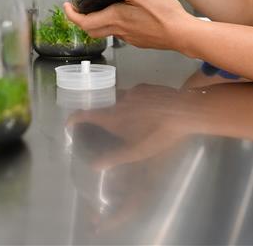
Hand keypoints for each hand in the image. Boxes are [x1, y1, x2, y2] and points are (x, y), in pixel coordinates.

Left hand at [63, 0, 192, 51]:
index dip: (71, 16)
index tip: (66, 7)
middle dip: (81, 20)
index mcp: (116, 18)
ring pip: (107, 32)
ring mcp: (131, 37)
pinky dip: (115, 25)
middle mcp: (120, 30)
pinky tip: (125, 16)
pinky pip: (122, 34)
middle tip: (78, 9)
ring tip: (99, 8)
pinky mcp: (141, 40)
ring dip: (98, 22)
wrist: (183, 33)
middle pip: (92, 30)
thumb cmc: (164, 13)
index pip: (84, 23)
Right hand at [67, 84, 189, 168]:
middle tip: (105, 126)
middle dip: (101, 115)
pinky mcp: (147, 87)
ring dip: (119, 108)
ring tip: (128, 119)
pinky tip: (145, 111)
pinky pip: (134, 94)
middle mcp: (119, 101)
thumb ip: (114, 158)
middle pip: (103, 106)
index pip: (86, 114)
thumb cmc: (158, 134)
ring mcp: (133, 91)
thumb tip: (94, 166)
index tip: (69, 123)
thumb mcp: (136, 152)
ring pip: (119, 99)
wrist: (183, 112)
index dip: (74, 118)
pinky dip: (134, 102)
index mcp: (113, 117)